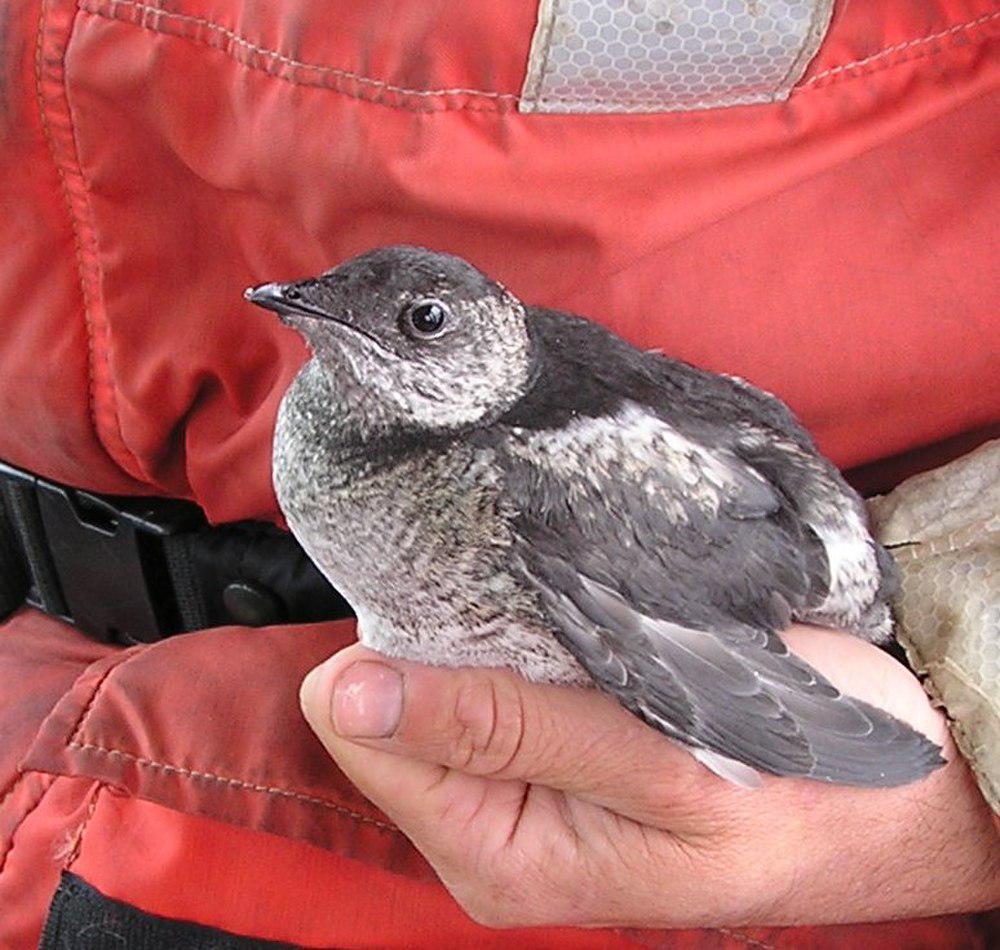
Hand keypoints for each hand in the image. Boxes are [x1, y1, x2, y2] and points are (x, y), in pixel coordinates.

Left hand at [300, 625, 999, 928]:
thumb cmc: (800, 781)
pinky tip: (577, 608)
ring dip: (493, 625)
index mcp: (496, 853)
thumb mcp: (657, 763)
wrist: (897, 775)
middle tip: (539, 601)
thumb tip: (342, 693)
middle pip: (395, 699)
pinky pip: (497, 660)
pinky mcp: (557, 729)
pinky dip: (527, 624)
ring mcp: (524, 772)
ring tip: (569, 602)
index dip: (406, 661)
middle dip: (451, 640)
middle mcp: (493, 820)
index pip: (363, 734)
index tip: (480, 608)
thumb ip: (501, 729)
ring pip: (446, 669)